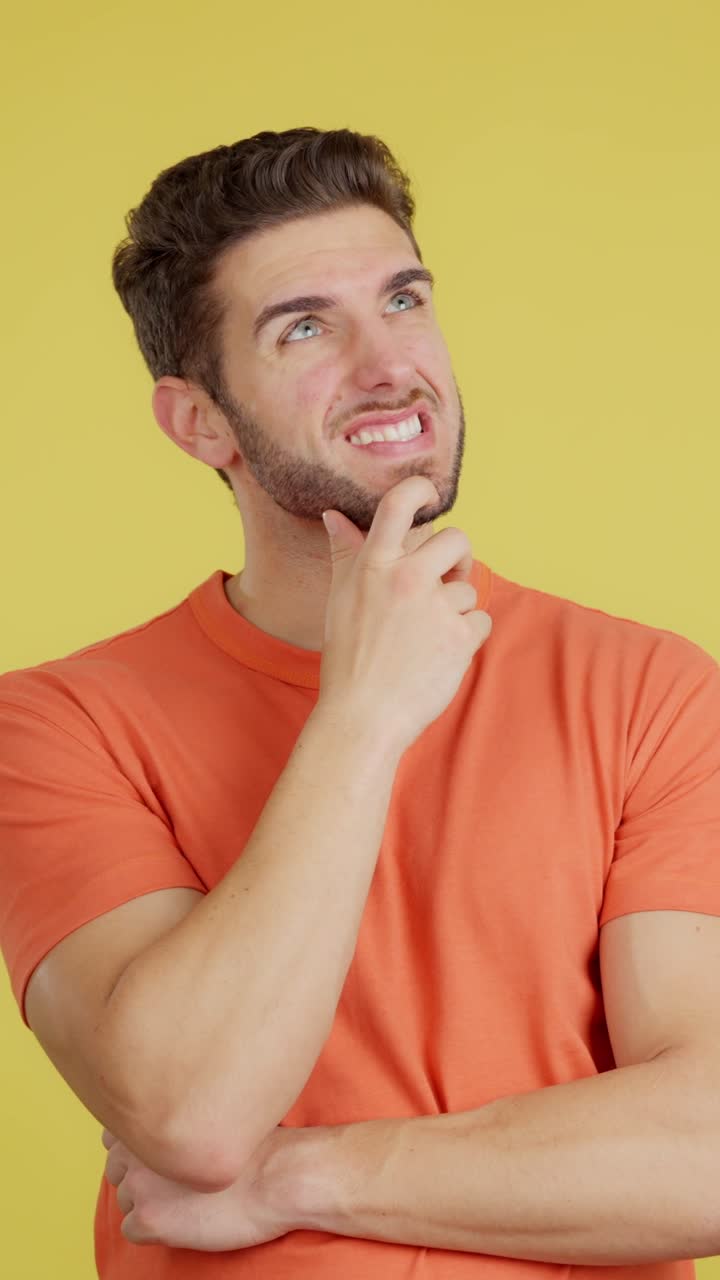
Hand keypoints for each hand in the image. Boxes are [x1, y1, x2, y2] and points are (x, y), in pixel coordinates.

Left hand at [102, 1124, 302, 1250]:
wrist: (277, 1177)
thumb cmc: (254, 1145)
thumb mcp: (209, 1114)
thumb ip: (173, 1117)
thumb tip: (152, 1134)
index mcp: (152, 1115)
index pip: (115, 1135)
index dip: (140, 1148)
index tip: (164, 1156)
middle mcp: (137, 1147)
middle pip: (115, 1169)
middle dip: (139, 1177)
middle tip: (176, 1183)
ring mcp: (140, 1184)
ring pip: (124, 1200)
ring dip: (148, 1203)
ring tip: (186, 1201)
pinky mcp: (149, 1219)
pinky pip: (131, 1230)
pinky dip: (153, 1230)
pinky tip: (183, 1220)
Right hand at [320, 475, 492, 754]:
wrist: (363, 716)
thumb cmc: (348, 657)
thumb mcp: (341, 598)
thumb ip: (346, 553)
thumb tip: (335, 516)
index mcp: (373, 564)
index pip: (400, 503)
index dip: (420, 489)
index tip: (428, 496)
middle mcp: (406, 578)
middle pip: (456, 539)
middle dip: (458, 557)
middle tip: (449, 577)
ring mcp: (436, 608)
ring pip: (468, 589)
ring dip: (457, 609)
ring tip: (428, 636)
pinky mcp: (460, 638)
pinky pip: (481, 621)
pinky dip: (469, 636)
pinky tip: (442, 653)